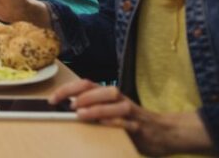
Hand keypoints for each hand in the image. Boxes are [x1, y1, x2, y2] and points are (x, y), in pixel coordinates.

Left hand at [50, 80, 211, 154]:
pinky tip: (104, 126)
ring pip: (115, 103)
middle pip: (101, 89)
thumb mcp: (110, 114)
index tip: (52, 99)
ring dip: (96, 107)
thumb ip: (93, 109)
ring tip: (80, 114)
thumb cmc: (132, 123)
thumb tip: (66, 109)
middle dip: (83, 95)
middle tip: (69, 105)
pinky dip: (115, 123)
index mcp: (109, 96)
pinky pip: (128, 123)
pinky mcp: (140, 127)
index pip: (87, 85)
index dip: (68, 89)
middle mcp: (119, 100)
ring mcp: (131, 113)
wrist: (166, 133)